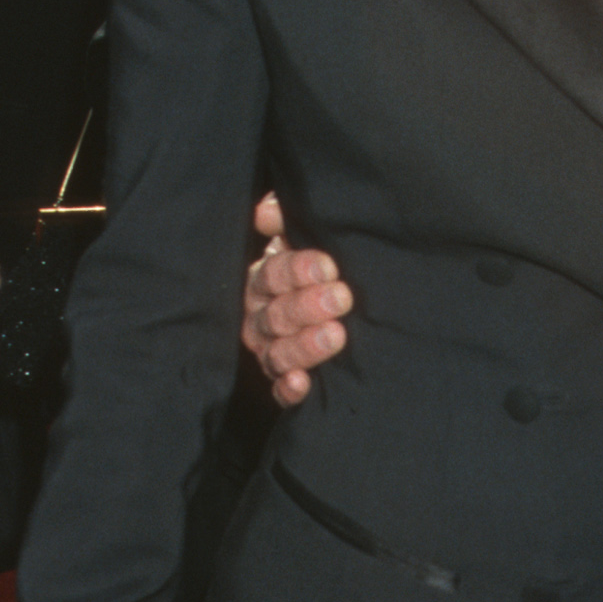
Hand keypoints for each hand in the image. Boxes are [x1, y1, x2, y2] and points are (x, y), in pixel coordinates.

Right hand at [244, 190, 351, 408]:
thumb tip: (266, 211)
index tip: (330, 267)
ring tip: (336, 336)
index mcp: (263, 281)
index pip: (273, 275)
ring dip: (303, 346)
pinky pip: (278, 391)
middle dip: (307, 306)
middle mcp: (260, 318)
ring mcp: (269, 351)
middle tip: (342, 297)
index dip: (297, 270)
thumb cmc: (320, 269)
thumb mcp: (303, 238)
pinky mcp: (281, 382)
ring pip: (276, 353)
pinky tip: (302, 383)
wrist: (338, 309)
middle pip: (275, 315)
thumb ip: (286, 220)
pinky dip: (288, 388)